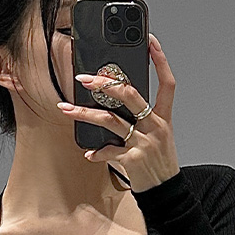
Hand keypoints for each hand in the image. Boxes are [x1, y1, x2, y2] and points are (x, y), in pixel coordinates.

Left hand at [57, 32, 179, 193]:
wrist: (166, 193)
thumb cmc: (159, 162)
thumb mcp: (159, 136)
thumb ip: (143, 118)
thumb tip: (115, 100)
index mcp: (164, 118)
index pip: (167, 83)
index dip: (161, 61)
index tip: (150, 42)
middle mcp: (156, 127)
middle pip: (130, 95)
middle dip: (105, 83)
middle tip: (84, 78)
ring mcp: (144, 143)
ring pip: (111, 121)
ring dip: (85, 114)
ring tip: (67, 109)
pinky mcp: (133, 160)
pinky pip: (109, 151)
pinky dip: (97, 152)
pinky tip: (88, 153)